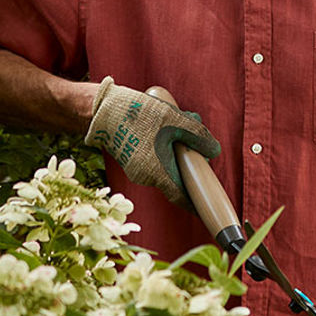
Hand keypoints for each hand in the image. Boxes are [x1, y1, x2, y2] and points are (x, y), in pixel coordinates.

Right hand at [84, 77, 220, 207]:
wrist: (101, 108)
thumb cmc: (137, 114)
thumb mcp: (174, 120)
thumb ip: (197, 135)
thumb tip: (214, 150)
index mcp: (157, 172)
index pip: (181, 196)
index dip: (196, 202)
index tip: (207, 207)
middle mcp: (145, 176)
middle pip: (175, 176)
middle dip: (189, 162)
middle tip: (198, 145)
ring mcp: (135, 168)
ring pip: (164, 164)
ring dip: (175, 150)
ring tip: (180, 123)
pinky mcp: (129, 158)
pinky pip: (153, 157)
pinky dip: (163, 147)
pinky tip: (163, 124)